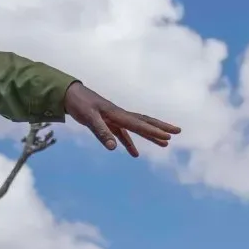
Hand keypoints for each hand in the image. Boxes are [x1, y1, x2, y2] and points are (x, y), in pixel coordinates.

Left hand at [62, 82, 179, 156]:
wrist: (70, 94)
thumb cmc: (79, 104)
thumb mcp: (88, 118)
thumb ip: (101, 132)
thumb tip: (113, 148)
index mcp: (118, 114)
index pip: (139, 125)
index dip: (154, 132)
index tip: (168, 137)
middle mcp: (121, 115)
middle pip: (145, 122)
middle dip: (162, 128)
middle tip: (178, 131)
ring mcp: (116, 119)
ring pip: (138, 127)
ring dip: (152, 135)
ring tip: (166, 144)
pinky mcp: (109, 123)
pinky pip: (124, 134)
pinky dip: (130, 143)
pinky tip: (135, 154)